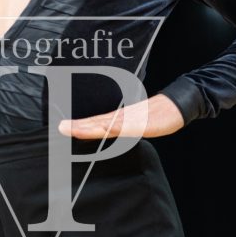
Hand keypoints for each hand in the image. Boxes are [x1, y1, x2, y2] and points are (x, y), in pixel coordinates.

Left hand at [58, 93, 184, 138]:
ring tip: (75, 129)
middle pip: (96, 122)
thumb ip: (120, 127)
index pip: (93, 123)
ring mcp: (131, 120)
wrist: (175, 105)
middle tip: (60, 128)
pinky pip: (127, 127)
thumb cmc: (155, 116)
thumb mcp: (135, 124)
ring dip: (91, 127)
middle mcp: (120, 118)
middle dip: (78, 126)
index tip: (62, 128)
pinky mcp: (143, 124)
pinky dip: (115, 128)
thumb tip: (106, 131)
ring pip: (107, 124)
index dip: (78, 126)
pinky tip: (105, 129)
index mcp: (117, 119)